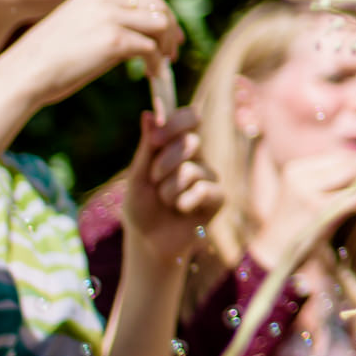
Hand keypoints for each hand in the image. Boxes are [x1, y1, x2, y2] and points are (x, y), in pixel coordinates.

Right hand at [0, 0, 183, 110]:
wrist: (25, 73)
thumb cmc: (49, 55)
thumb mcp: (80, 22)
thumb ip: (107, 18)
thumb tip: (141, 30)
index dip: (162, 14)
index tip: (169, 33)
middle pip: (158, 6)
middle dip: (171, 27)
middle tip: (173, 50)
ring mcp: (110, 17)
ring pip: (160, 24)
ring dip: (166, 45)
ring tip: (162, 63)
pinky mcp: (114, 41)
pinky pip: (151, 48)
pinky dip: (157, 62)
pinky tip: (152, 73)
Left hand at [118, 110, 220, 270]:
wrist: (149, 242)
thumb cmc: (141, 207)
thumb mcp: (137, 177)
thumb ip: (146, 148)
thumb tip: (149, 113)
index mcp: (177, 146)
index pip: (189, 117)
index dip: (176, 122)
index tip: (157, 136)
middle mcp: (197, 158)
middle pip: (191, 141)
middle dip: (165, 162)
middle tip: (154, 179)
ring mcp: (209, 177)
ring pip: (191, 170)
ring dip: (169, 190)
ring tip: (165, 202)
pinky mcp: (218, 198)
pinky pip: (205, 190)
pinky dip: (185, 202)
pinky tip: (182, 210)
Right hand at [253, 148, 355, 266]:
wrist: (274, 255)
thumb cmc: (299, 229)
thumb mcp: (313, 198)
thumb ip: (337, 183)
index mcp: (297, 168)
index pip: (339, 156)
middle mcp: (300, 175)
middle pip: (348, 163)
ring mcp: (307, 191)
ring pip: (354, 177)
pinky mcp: (316, 209)